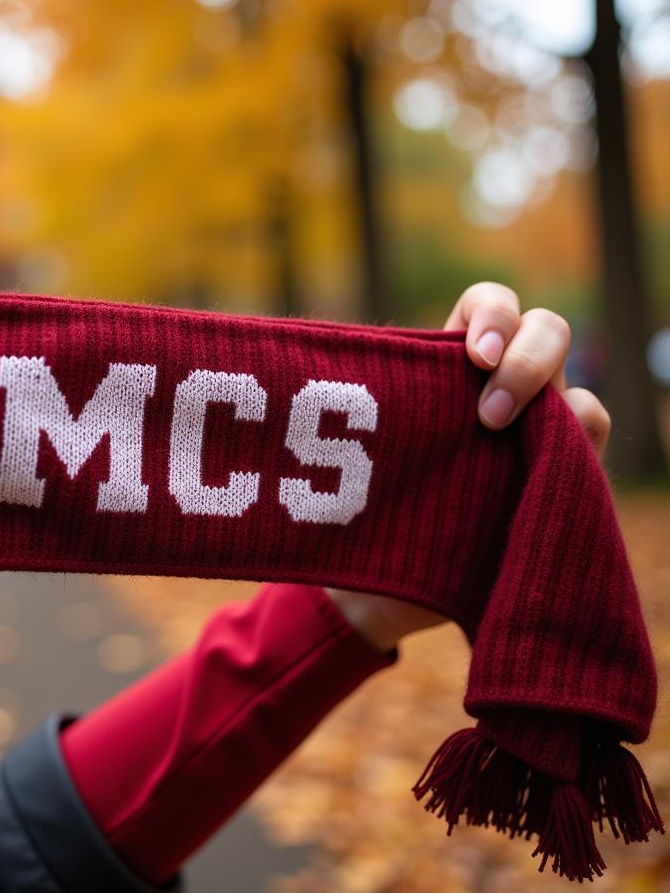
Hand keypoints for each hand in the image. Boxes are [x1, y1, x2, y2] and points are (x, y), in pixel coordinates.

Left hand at [332, 281, 610, 652]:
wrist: (377, 586)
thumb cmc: (360, 501)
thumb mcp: (353, 447)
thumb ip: (360, 407)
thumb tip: (302, 358)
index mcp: (453, 367)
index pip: (487, 305)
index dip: (491, 314)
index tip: (469, 352)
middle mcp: (504, 391)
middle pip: (547, 332)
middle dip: (526, 358)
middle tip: (486, 410)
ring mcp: (537, 433)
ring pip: (577, 392)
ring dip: (551, 402)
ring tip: (493, 437)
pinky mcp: (555, 477)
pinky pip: (589, 444)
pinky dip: (574, 447)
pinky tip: (533, 470)